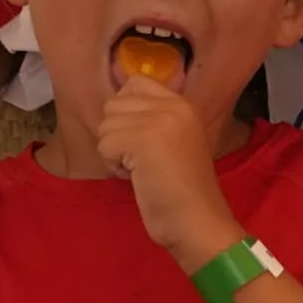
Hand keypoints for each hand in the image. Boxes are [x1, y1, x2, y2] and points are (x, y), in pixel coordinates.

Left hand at [88, 65, 235, 261]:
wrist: (197, 219)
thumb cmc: (184, 188)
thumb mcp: (174, 140)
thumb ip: (152, 118)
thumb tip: (115, 106)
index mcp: (183, 104)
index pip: (135, 83)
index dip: (127, 111)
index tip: (142, 138)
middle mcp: (173, 105)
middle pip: (114, 105)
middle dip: (118, 134)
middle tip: (145, 158)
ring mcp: (158, 121)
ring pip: (105, 126)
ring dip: (116, 152)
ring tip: (143, 168)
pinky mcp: (142, 139)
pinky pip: (104, 145)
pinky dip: (115, 166)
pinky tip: (139, 177)